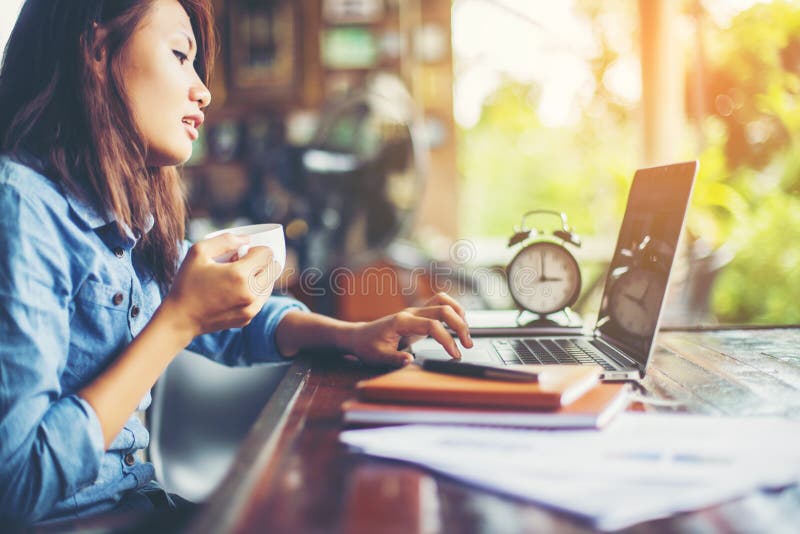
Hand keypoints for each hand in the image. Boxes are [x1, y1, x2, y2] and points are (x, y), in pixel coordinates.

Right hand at [162, 233, 280, 337]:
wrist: (180, 319)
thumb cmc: (187, 283)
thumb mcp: (198, 252)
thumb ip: (225, 240)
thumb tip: (247, 240)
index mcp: (240, 275)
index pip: (267, 254)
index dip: (255, 249)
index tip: (241, 253)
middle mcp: (251, 293)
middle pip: (274, 268)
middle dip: (261, 261)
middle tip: (242, 263)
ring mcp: (251, 308)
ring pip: (270, 284)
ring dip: (260, 276)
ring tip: (237, 276)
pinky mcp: (248, 318)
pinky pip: (261, 298)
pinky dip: (254, 290)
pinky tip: (235, 289)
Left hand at [346, 292, 473, 366]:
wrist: (359, 336)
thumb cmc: (368, 346)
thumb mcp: (377, 356)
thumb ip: (394, 358)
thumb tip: (410, 361)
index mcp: (402, 321)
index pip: (432, 325)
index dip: (446, 339)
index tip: (454, 354)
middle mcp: (411, 313)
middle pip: (443, 309)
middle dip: (460, 325)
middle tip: (468, 345)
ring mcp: (416, 311)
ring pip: (443, 301)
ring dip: (459, 314)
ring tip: (466, 334)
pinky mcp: (419, 315)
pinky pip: (440, 305)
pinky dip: (453, 311)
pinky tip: (458, 326)